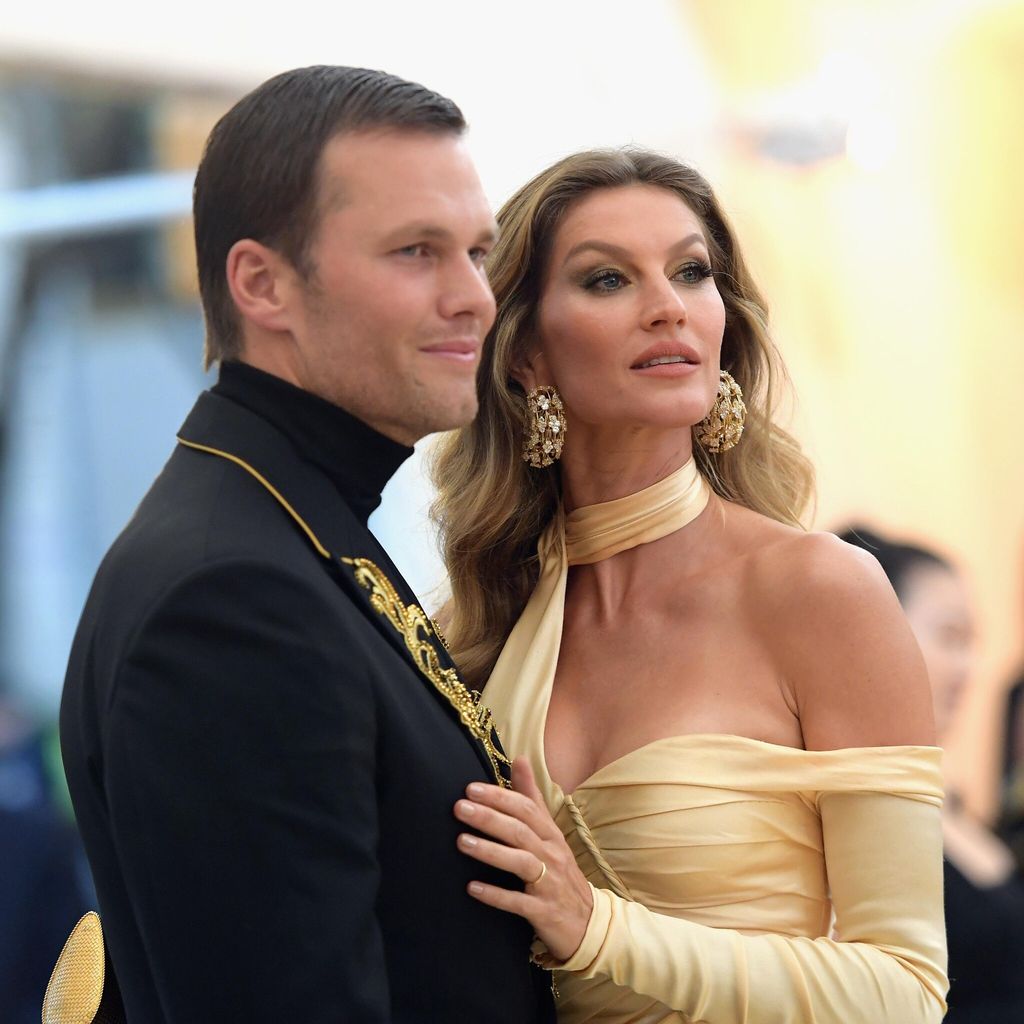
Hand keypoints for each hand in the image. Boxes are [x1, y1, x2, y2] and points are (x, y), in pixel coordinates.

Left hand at [454, 757, 593, 962]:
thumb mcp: (549, 832)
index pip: (526, 809)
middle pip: (520, 831)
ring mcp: (549, 883)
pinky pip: (519, 902)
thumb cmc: (560, 871)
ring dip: (491, 851)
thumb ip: (532, 797)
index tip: (470, 788)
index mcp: (551, 834)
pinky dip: (496, 895)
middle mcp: (552, 854)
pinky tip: (473, 888)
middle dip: (490, 818)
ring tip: (462, 842)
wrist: (588, 923)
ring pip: (520, 862)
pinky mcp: (544, 912)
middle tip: (459, 808)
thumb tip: (519, 758)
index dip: (500, 797)